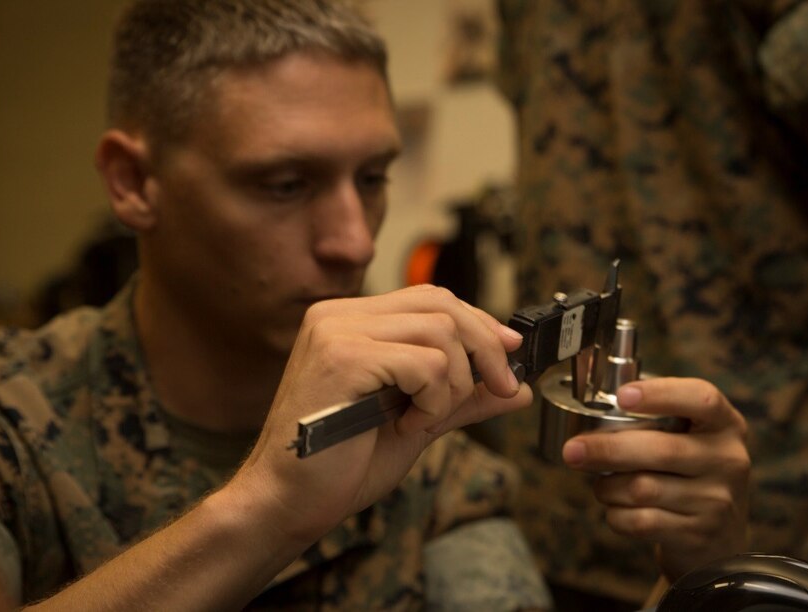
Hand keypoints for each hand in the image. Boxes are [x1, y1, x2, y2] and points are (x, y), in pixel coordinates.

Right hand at [237, 285, 531, 540]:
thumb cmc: (341, 466)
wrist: (289, 503)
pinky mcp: (343, 357)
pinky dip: (432, 400)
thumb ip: (462, 399)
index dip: (478, 322)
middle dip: (484, 347)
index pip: (430, 297)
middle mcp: (338, 315)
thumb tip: (518, 389)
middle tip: (500, 389)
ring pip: (439, 331)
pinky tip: (406, 426)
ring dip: (452, 384)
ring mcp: (337, 332)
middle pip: (441, 304)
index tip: (508, 355)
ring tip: (425, 419)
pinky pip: (424, 363)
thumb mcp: (417, 422)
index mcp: (349, 321)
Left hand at [561, 377, 749, 581]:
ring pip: (643, 488)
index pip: (701, 398)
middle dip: (607, 449)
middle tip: (572, 450)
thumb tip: (590, 400)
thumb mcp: (692, 439)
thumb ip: (657, 419)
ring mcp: (716, 500)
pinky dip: (617, 515)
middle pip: (661, 449)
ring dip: (608, 487)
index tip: (623, 396)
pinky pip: (641, 522)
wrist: (719, 538)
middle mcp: (728, 460)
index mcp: (726, 424)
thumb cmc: (691, 474)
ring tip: (601, 485)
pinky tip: (616, 509)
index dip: (661, 394)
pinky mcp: (698, 534)